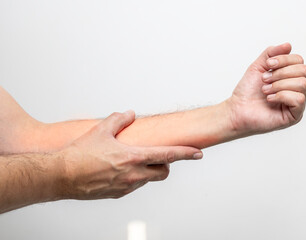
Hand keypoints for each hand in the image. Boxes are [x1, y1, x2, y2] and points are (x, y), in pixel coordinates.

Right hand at [59, 111, 202, 199]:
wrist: (62, 176)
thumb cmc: (80, 154)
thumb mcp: (101, 130)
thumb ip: (119, 119)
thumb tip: (130, 114)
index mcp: (133, 157)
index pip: (168, 155)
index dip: (185, 153)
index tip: (198, 153)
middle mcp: (133, 174)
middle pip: (163, 172)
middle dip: (166, 165)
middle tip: (157, 156)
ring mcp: (126, 187)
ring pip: (148, 179)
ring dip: (147, 171)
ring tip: (131, 161)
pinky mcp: (118, 194)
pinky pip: (134, 186)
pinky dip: (134, 178)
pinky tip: (119, 170)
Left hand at [227, 43, 305, 134]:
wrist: (237, 109)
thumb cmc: (247, 91)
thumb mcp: (258, 66)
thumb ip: (271, 53)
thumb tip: (288, 46)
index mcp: (290, 77)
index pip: (299, 61)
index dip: (284, 59)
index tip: (268, 65)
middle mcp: (296, 89)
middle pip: (303, 71)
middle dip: (281, 73)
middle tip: (265, 79)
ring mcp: (297, 103)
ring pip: (302, 84)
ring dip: (279, 84)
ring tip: (265, 90)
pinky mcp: (294, 115)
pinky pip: (299, 99)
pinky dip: (282, 96)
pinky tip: (270, 99)